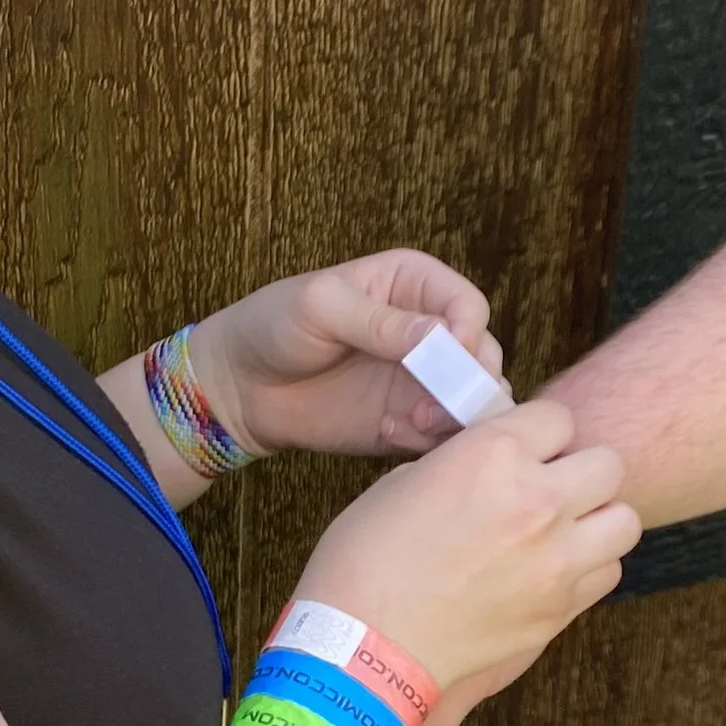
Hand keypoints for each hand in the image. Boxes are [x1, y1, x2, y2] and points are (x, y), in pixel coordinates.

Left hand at [194, 252, 505, 458]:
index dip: (468, 333)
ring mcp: (423, 379)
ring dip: (456, 417)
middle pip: (484, 357)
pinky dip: (430, 440)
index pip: (469, 306)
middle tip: (433, 405)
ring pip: (475, 401)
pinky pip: (444, 435)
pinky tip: (390, 433)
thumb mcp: (319, 307)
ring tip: (413, 423)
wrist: (240, 386)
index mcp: (414, 285)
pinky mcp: (411, 420)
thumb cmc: (273, 326)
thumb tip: (439, 335)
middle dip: (469, 384)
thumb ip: (378, 320)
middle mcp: (430, 331)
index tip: (447, 357)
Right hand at [295, 399, 637, 696]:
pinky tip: (552, 571)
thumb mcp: (408, 480)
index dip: (540, 434)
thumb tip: (501, 462)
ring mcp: (556, 559)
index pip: (558, 418)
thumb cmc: (367, 560)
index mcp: (492, 455)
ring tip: (561, 532)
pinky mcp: (560, 608)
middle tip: (551, 490)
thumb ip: (470, 462)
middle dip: (581, 472)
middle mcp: (537, 501)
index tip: (525, 452)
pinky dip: (589, 568)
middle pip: (607, 464)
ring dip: (597, 521)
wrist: (362, 647)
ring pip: (624, 520)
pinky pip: (607, 573)